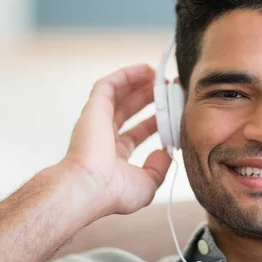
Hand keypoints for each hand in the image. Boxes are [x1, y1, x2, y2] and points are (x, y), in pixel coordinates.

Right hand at [61, 64, 170, 217]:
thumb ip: (158, 168)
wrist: (89, 187)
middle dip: (149, 98)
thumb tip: (166, 152)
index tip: (173, 113)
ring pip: (119, 94)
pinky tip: (146, 70)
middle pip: (129, 110)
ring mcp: (97, 121)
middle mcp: (104, 137)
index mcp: (114, 156)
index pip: (137, 132)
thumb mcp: (146, 184)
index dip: (155, 121)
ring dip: (139, 83)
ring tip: (159, 76)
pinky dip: (127, 75)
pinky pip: (109, 84)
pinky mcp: (94, 107)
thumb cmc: (113, 192)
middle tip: (169, 90)